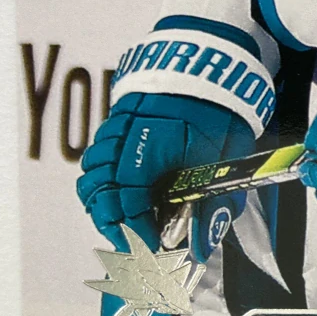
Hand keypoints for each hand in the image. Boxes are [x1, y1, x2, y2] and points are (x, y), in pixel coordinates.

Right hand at [77, 93, 253, 259]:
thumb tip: (201, 247)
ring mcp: (114, 132)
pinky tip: (132, 193)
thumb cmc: (220, 109)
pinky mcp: (116, 126)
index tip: (156, 252)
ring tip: (136, 222)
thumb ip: (214, 204)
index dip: (138, 236)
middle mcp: (120, 142)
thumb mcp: (225, 160)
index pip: (126, 207)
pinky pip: (97, 161)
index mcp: (146, 151)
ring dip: (109, 207)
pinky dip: (107, 183)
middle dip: (119, 228)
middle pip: (98, 198)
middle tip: (145, 244)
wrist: (211, 63)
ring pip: (91, 181)